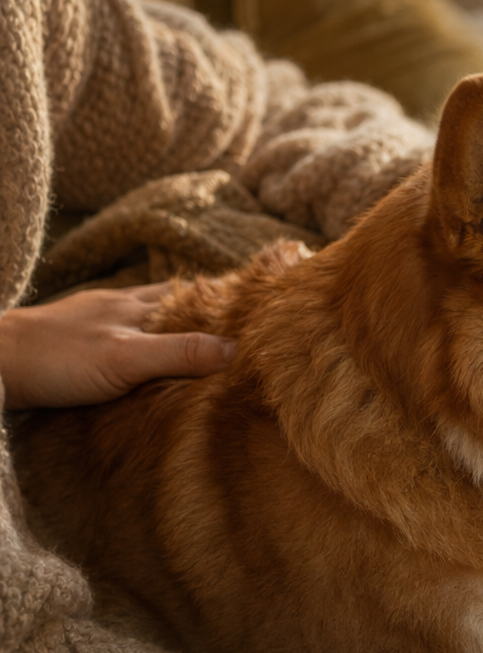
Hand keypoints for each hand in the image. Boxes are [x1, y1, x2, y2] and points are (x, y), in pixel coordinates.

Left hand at [0, 283, 235, 409]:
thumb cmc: (53, 358)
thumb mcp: (126, 359)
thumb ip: (180, 353)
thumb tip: (237, 350)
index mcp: (136, 304)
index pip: (195, 293)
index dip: (227, 296)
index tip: (259, 300)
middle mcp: (119, 307)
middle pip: (174, 302)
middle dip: (206, 310)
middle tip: (241, 321)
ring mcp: (95, 322)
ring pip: (146, 318)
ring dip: (173, 326)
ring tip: (202, 339)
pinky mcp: (74, 343)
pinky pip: (122, 336)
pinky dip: (143, 342)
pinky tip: (144, 356)